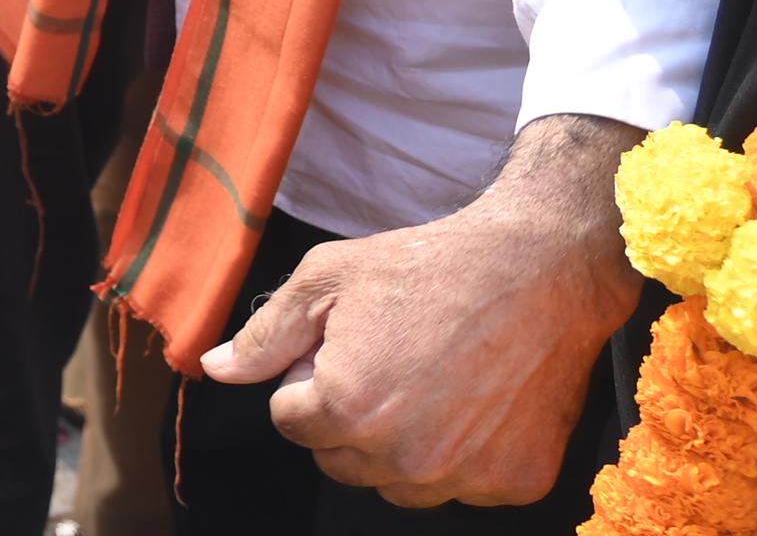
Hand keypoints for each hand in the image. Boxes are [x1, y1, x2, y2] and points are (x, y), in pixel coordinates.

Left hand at [202, 116, 636, 503]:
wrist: (539, 271)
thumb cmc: (427, 267)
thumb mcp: (326, 279)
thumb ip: (265, 334)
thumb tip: (217, 370)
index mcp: (347, 408)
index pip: (291, 422)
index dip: (309, 380)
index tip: (342, 348)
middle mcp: (404, 456)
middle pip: (339, 461)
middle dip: (346, 417)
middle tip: (383, 362)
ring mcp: (464, 477)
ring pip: (397, 485)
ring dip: (397, 446)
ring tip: (426, 381)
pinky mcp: (515, 483)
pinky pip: (460, 488)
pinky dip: (460, 456)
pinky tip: (471, 402)